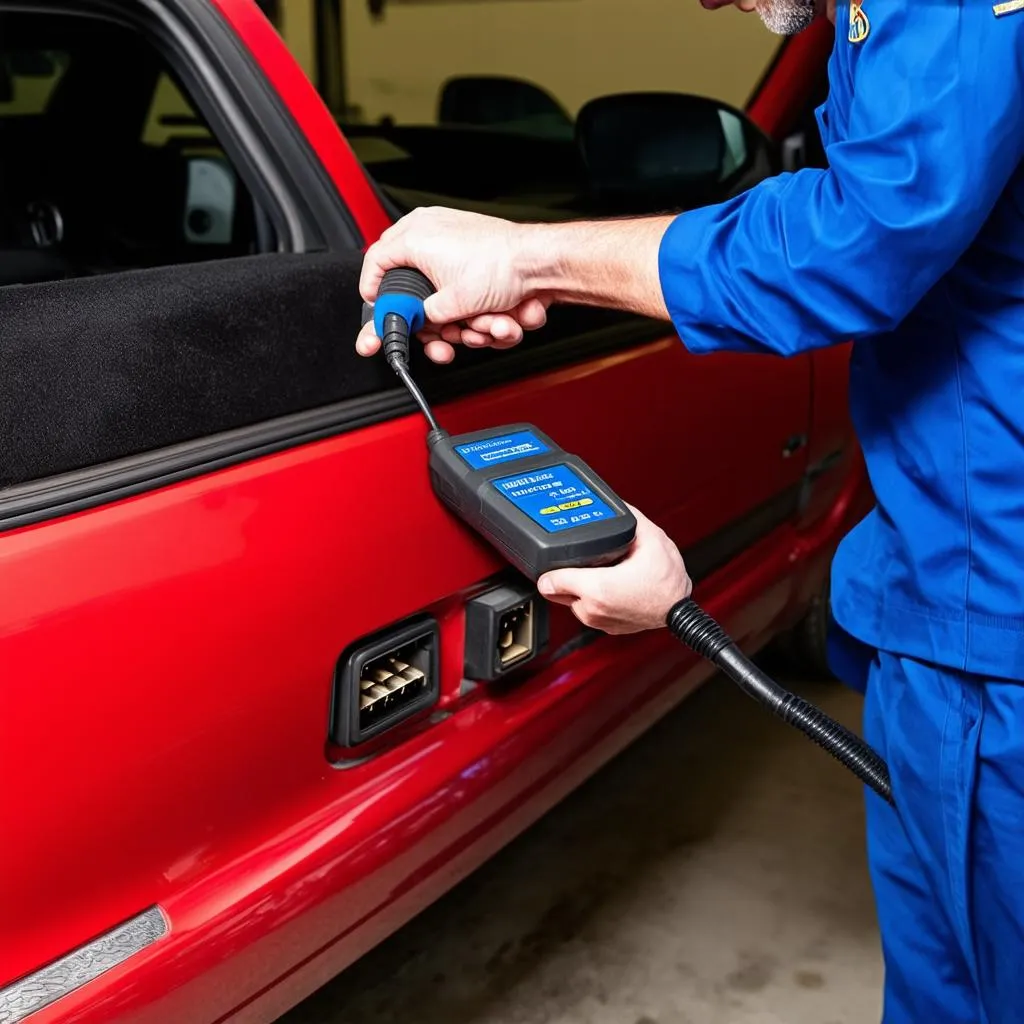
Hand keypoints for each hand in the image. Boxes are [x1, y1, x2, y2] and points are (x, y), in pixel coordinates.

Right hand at [356, 207, 550, 364]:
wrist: (540, 263)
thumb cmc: (501, 265)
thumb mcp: (450, 302)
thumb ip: (422, 316)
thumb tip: (417, 323)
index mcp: (415, 236)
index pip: (377, 262)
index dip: (374, 292)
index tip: (378, 311)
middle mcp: (432, 236)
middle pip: (412, 287)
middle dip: (433, 323)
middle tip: (439, 339)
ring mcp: (455, 247)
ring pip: (444, 298)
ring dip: (466, 324)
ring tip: (482, 326)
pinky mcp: (476, 260)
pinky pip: (466, 295)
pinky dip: (482, 313)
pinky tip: (495, 317)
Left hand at [537, 505, 691, 634]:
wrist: (679, 609)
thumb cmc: (668, 581)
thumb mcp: (652, 539)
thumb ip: (631, 518)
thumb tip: (618, 504)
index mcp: (597, 589)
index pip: (549, 581)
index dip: (548, 566)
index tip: (552, 558)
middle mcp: (592, 610)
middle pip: (558, 590)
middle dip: (566, 574)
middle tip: (582, 561)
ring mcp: (598, 621)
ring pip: (571, 601)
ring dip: (579, 587)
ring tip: (600, 572)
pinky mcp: (604, 627)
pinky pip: (587, 610)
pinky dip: (591, 599)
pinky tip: (607, 585)